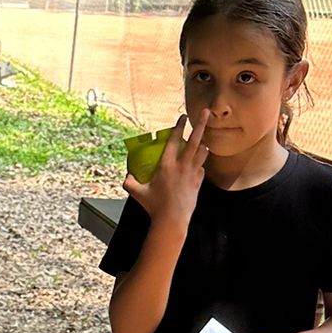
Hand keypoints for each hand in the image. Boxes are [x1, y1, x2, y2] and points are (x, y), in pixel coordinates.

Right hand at [124, 110, 208, 231]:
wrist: (172, 220)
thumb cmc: (154, 206)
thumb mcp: (138, 194)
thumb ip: (130, 183)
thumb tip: (126, 177)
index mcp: (167, 165)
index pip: (173, 141)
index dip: (178, 127)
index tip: (182, 117)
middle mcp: (182, 166)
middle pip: (195, 140)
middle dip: (200, 124)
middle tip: (205, 112)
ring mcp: (192, 174)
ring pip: (202, 153)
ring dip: (202, 145)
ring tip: (202, 141)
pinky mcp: (198, 183)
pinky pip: (202, 169)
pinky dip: (200, 165)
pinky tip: (197, 165)